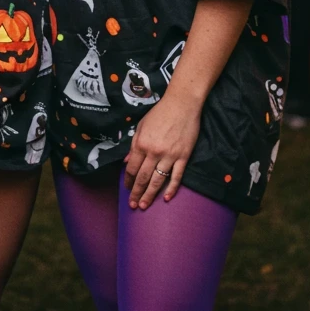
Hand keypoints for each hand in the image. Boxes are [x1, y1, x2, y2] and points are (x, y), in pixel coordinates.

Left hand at [123, 92, 200, 208]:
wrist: (182, 104)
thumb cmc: (160, 113)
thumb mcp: (141, 125)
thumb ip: (133, 144)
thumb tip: (126, 162)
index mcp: (141, 143)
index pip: (132, 168)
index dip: (128, 180)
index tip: (127, 189)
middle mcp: (154, 152)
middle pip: (143, 177)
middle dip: (136, 193)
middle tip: (133, 206)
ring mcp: (169, 155)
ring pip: (158, 181)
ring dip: (150, 195)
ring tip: (144, 206)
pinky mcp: (183, 157)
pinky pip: (176, 177)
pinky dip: (171, 189)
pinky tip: (166, 198)